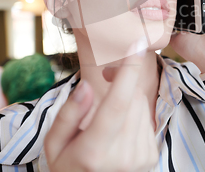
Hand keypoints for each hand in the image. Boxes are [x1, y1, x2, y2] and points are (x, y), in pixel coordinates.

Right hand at [44, 54, 158, 171]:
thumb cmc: (67, 166)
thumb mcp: (53, 144)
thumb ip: (68, 114)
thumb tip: (86, 85)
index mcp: (95, 151)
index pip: (118, 103)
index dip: (129, 71)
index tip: (136, 45)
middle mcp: (123, 156)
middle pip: (132, 99)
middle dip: (121, 82)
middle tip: (106, 76)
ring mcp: (140, 159)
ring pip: (142, 106)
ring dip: (128, 100)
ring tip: (108, 112)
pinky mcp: (151, 157)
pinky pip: (147, 119)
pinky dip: (134, 116)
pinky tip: (119, 129)